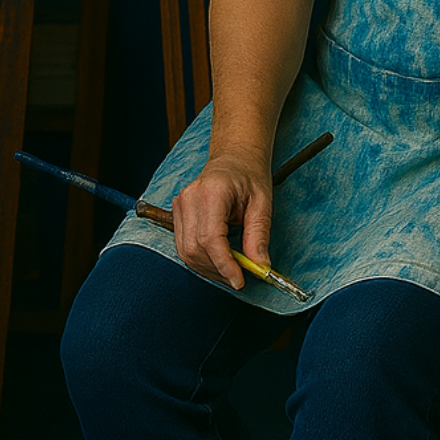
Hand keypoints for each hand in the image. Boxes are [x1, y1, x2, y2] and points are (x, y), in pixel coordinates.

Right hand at [172, 151, 273, 289]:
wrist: (234, 158)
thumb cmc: (249, 175)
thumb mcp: (262, 203)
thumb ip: (259, 236)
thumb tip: (260, 266)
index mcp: (212, 192)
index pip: (211, 238)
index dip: (224, 265)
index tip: (239, 281)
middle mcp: (190, 199)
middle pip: (195, 248)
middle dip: (218, 270)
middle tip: (240, 278)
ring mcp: (180, 205)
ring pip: (186, 252)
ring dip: (209, 268)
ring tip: (231, 271)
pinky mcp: (177, 213)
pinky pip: (184, 246)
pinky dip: (201, 260)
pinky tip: (219, 261)